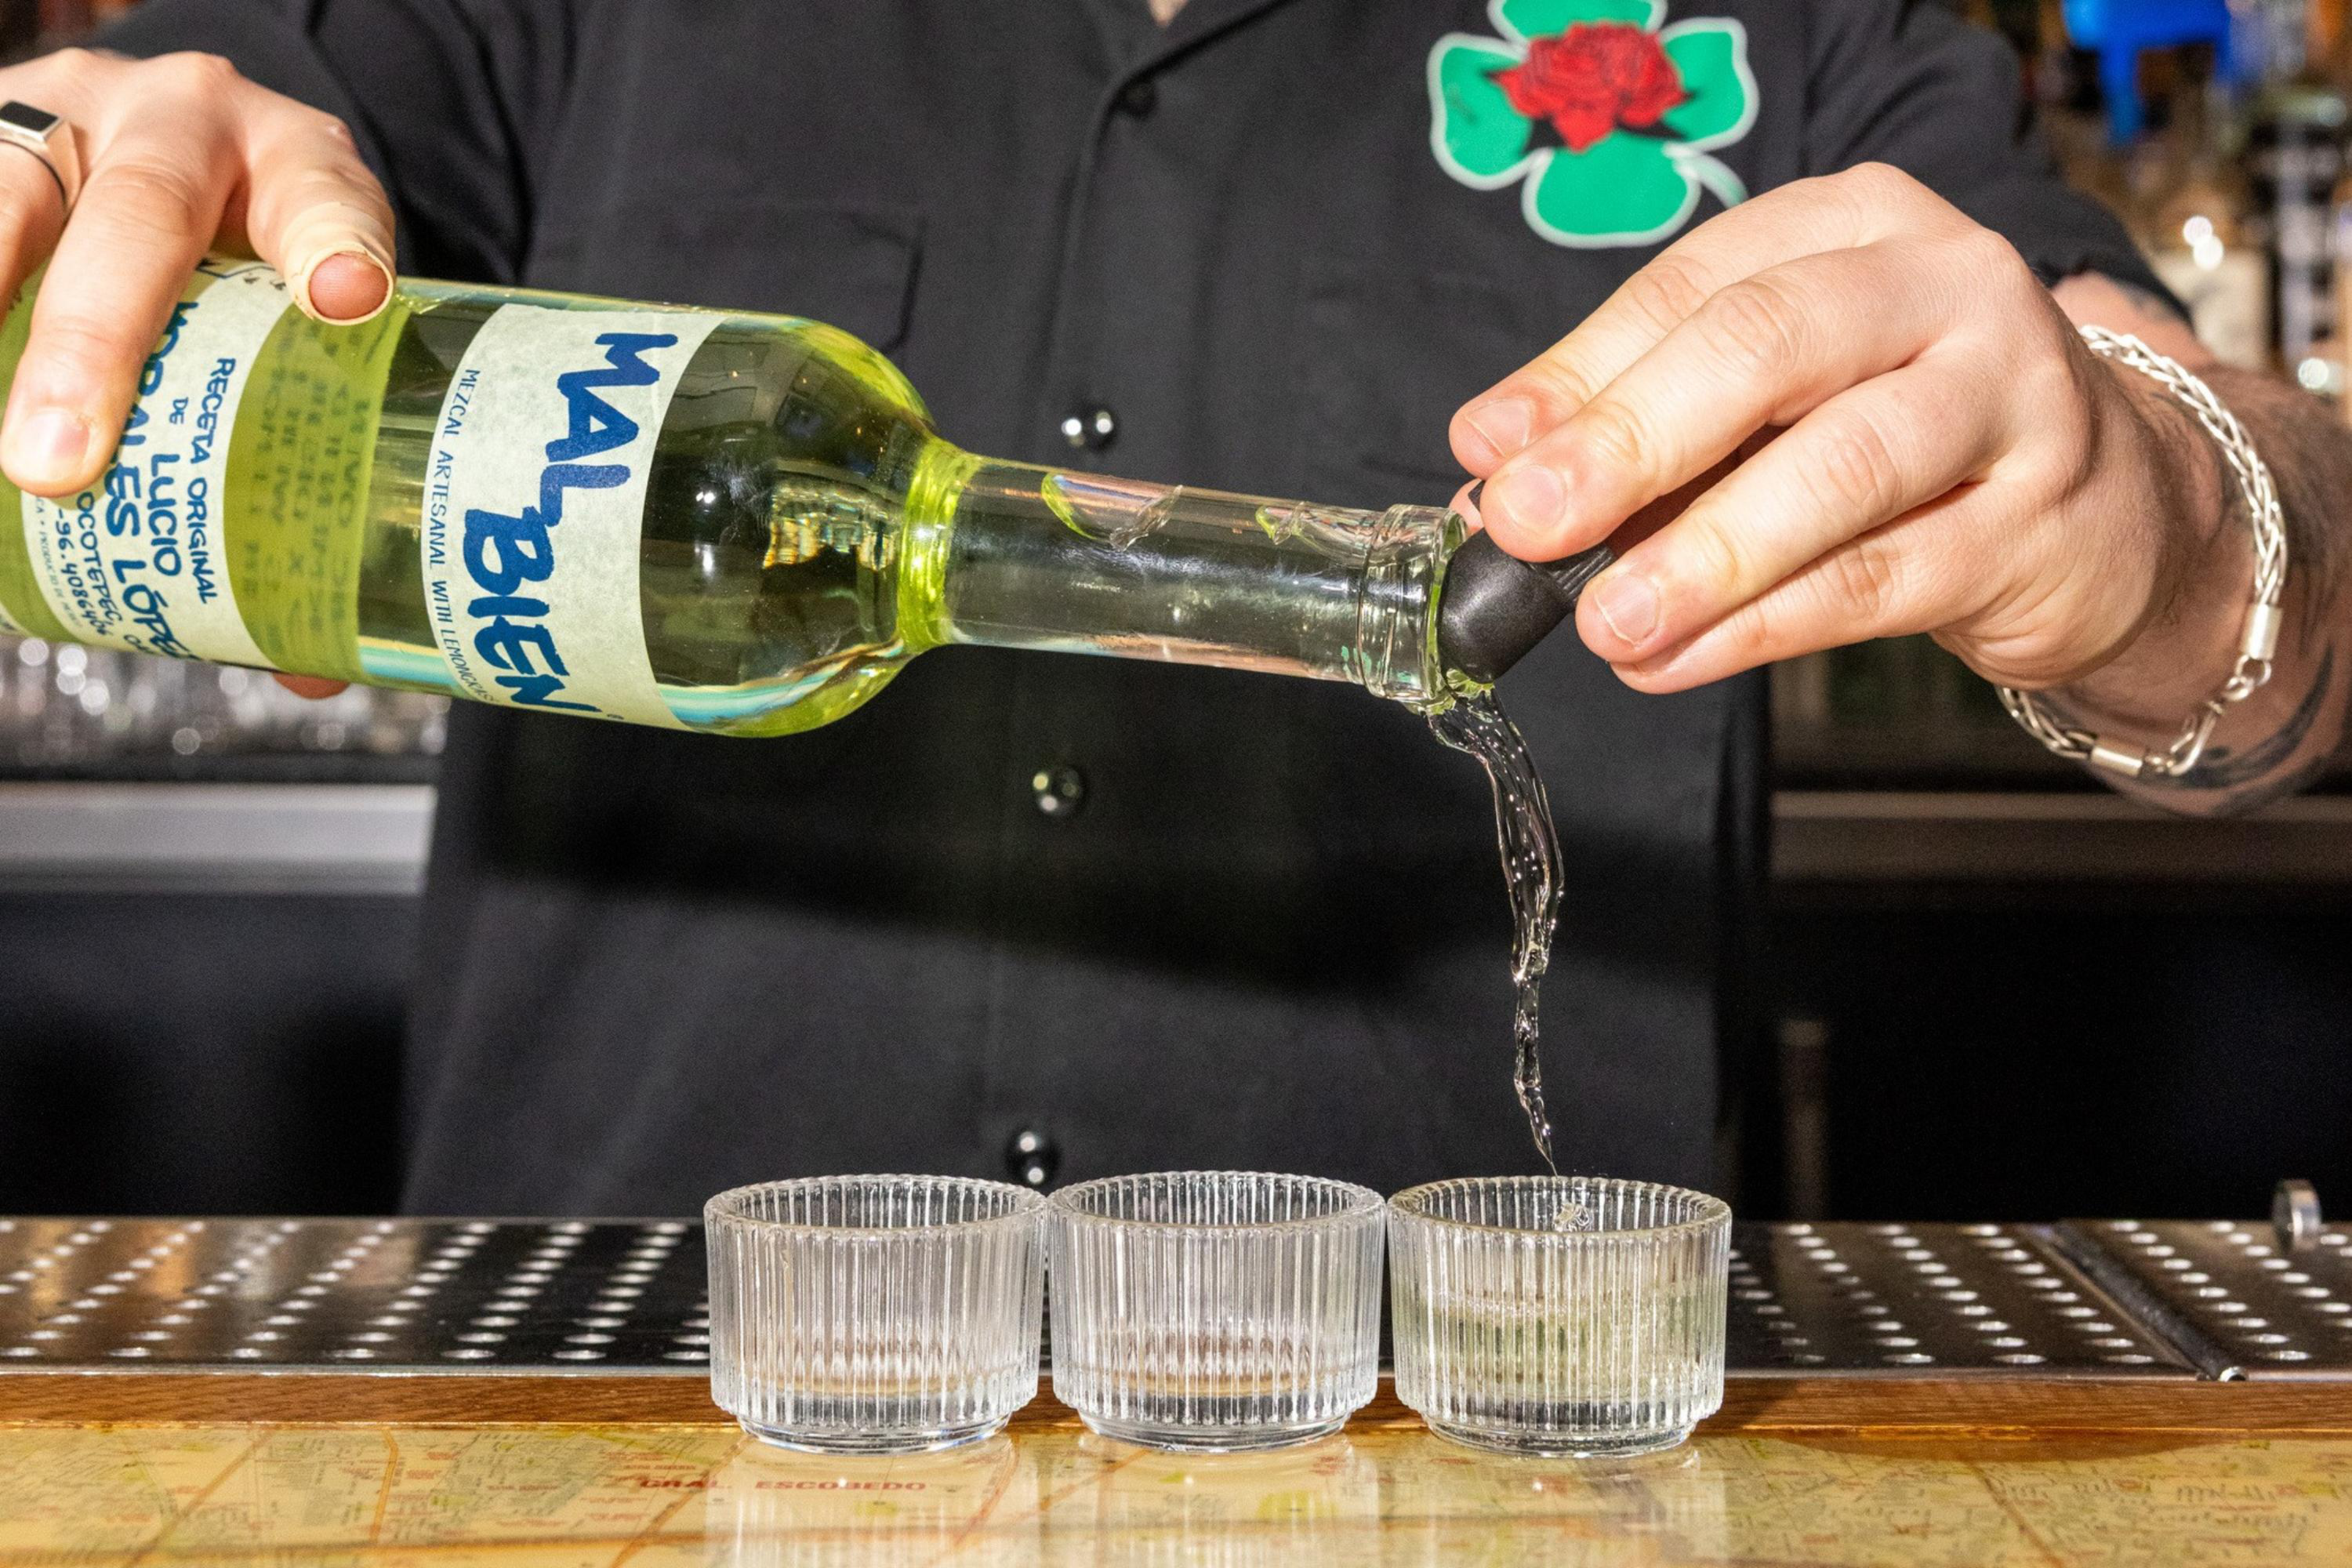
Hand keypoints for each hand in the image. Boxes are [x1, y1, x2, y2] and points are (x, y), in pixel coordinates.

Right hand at [0, 47, 394, 697]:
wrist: (182, 133)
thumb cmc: (256, 246)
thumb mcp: (304, 308)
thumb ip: (317, 453)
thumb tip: (311, 668)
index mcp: (295, 164)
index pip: (329, 196)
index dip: (335, 245)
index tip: (345, 300)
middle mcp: (180, 124)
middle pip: (142, 216)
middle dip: (96, 340)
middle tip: (58, 463)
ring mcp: (71, 123)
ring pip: (11, 198)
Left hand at [1451, 163, 2237, 710]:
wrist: (2105, 503)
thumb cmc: (1900, 433)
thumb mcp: (1771, 397)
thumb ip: (1642, 418)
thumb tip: (1497, 468)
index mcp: (1857, 226)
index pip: (1695, 284)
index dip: (1579, 372)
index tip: (1489, 452)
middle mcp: (1946, 286)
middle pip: (1766, 347)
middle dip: (1629, 439)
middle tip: (1527, 522)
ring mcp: (2009, 399)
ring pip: (1835, 469)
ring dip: (1700, 553)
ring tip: (1604, 621)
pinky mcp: (2035, 524)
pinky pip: (1878, 579)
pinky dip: (1761, 627)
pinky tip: (1676, 658)